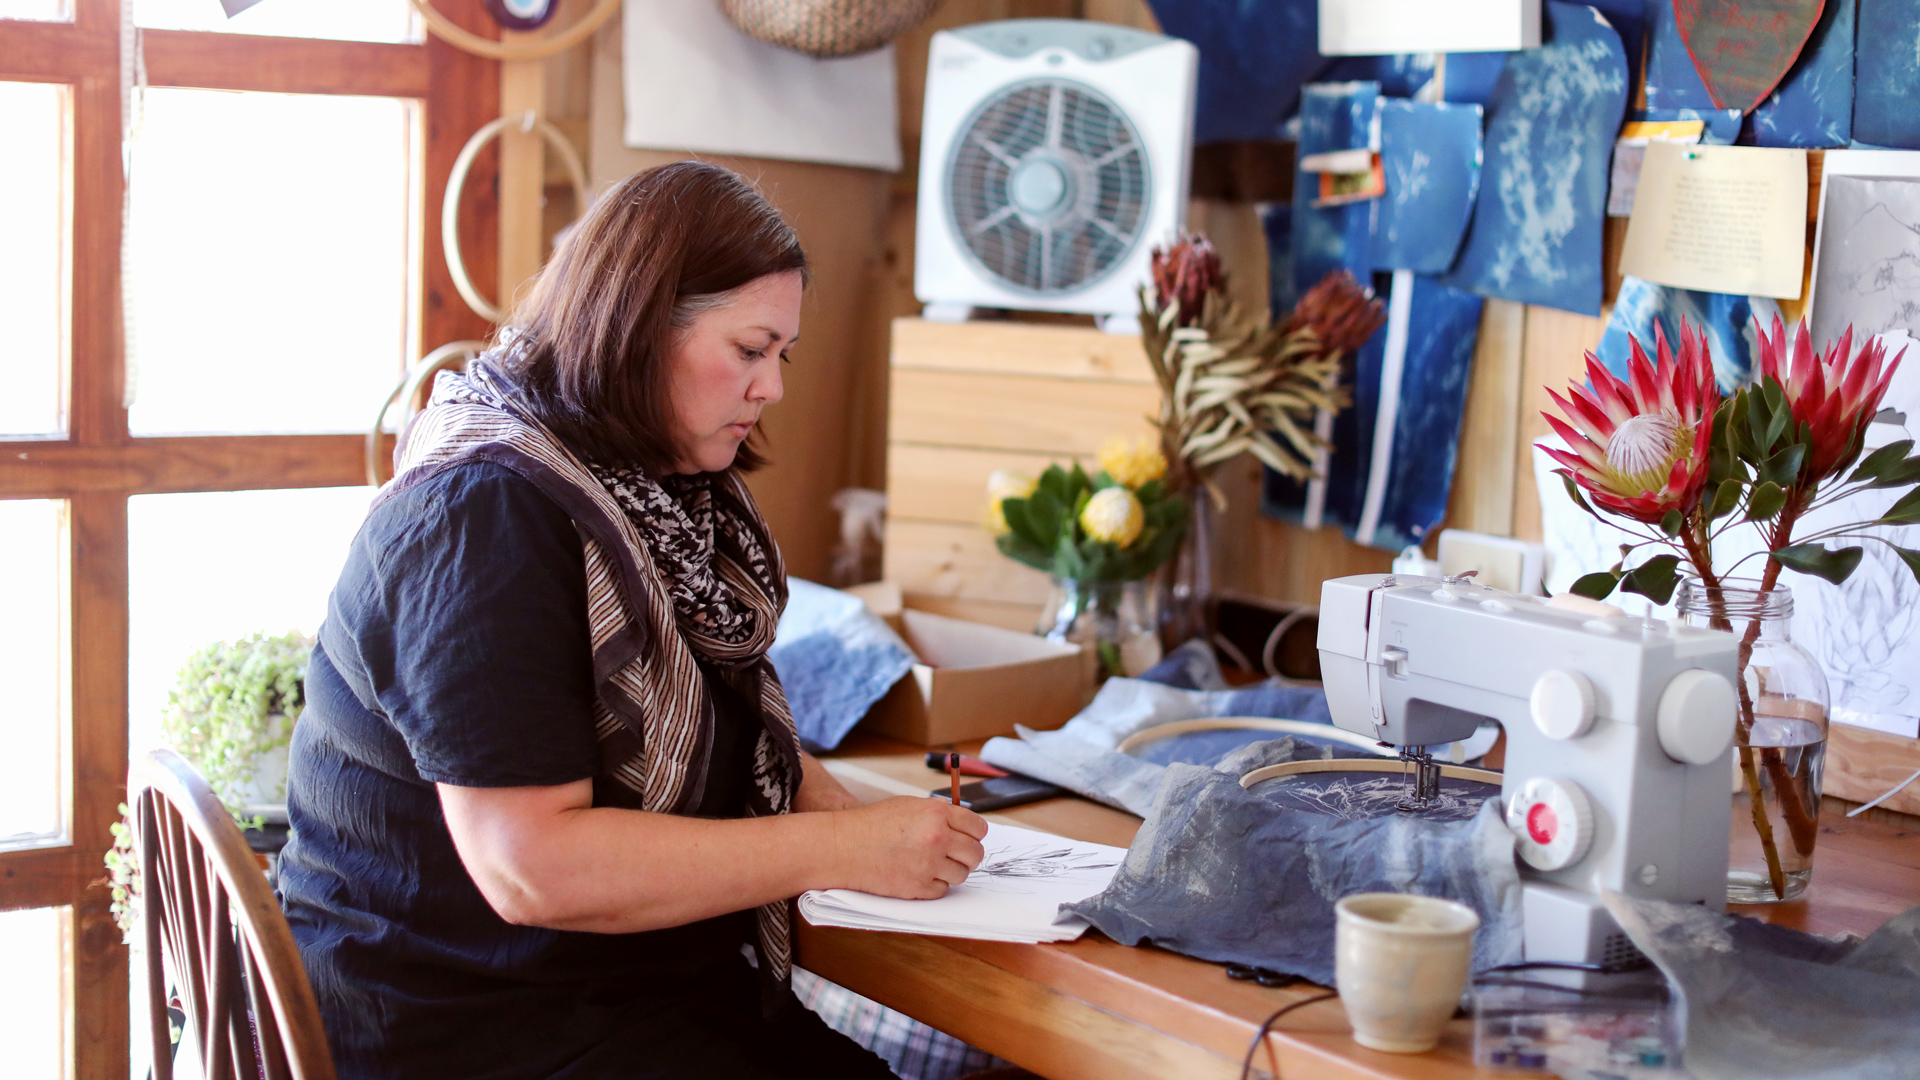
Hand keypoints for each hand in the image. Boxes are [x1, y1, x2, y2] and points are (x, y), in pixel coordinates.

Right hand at [829, 797, 987, 898]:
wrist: (844, 846)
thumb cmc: (873, 824)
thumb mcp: (909, 805)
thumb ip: (938, 813)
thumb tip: (964, 823)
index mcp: (937, 814)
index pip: (979, 828)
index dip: (975, 834)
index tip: (969, 838)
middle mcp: (937, 838)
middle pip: (975, 853)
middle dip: (968, 856)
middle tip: (956, 856)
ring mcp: (928, 864)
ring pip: (962, 874)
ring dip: (951, 871)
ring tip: (932, 865)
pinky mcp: (918, 887)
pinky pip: (943, 890)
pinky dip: (934, 885)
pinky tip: (919, 875)